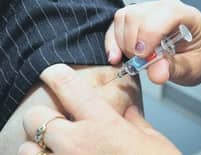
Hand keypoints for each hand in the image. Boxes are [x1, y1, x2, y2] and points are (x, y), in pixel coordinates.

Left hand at [18, 64, 180, 154]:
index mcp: (103, 126)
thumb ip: (135, 121)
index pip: (68, 88)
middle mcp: (78, 145)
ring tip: (54, 146)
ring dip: (37, 145)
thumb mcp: (152, 140)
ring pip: (27, 149)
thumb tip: (128, 110)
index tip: (52, 73)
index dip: (56, 75)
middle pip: (36, 118)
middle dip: (43, 115)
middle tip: (57, 119)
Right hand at [105, 0, 200, 84]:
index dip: (149, 36)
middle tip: (141, 63)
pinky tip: (116, 56)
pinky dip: (113, 41)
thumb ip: (174, 69)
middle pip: (137, 16)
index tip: (144, 58)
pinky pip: (117, 24)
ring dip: (122, 43)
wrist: (199, 54)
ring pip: (123, 18)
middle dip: (132, 43)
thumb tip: (156, 73)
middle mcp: (165, 7)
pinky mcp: (136, 18)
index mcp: (186, 15)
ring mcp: (149, 10)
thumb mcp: (192, 69)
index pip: (163, 14)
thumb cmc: (199, 58)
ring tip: (135, 59)